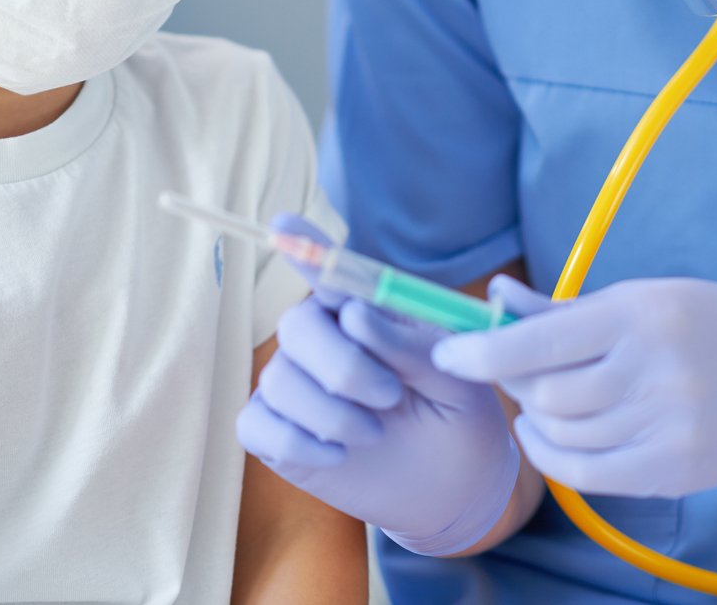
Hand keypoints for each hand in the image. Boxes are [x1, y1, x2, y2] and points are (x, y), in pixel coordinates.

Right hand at [236, 219, 520, 555]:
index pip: (330, 272)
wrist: (454, 490)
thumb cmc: (460, 420)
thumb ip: (414, 345)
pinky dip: (298, 442)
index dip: (304, 248)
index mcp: (367, 314)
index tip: (283, 225)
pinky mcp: (276, 433)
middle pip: (297, 325)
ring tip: (376, 432)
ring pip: (278, 379)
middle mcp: (323, 340)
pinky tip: (338, 455)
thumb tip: (356, 314)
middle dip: (341, 364)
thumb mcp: (457, 380)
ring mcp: (295, 385)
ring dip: (331, 411)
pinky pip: (257, 425)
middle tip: (390, 396)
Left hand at [433, 276, 716, 498]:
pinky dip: (553, 457)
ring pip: (565, 434)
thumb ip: (562, 309)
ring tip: (542, 399)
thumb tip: (494, 299)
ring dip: (536, 419)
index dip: (484, 352)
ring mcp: (668, 425)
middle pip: (549, 394)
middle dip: (517, 385)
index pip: (542, 341)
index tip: (448, 355)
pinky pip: (588, 474)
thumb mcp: (639, 298)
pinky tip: (546, 438)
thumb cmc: (703, 324)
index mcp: (641, 315)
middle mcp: (656, 371)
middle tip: (515, 371)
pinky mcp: (675, 468)